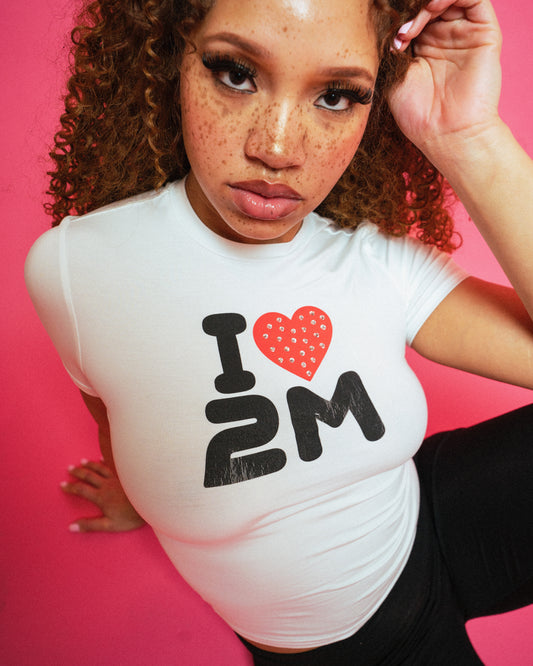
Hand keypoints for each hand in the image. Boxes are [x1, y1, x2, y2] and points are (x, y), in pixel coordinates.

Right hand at [61, 459, 145, 531]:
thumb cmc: (130, 517)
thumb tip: (71, 527)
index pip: (81, 490)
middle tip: (69, 468)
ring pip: (100, 468)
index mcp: (101, 497)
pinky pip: (113, 466)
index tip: (62, 484)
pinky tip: (103, 459)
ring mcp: (117, 478)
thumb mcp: (109, 525)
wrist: (150, 503)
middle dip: (77, 472)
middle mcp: (107, 485)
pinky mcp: (126, 475)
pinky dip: (106, 462)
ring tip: (82, 461)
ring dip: (90, 465)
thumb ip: (90, 525)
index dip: (71, 487)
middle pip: (89, 476)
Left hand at [388, 0, 502, 161]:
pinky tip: (433, 8)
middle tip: (402, 30)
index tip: (390, 36)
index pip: (412, 14)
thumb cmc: (416, 113)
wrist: (445, 132)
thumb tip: (387, 21)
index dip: (400, 17)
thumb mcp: (394, 73)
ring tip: (416, 19)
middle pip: (430, 5)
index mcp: (422, 46)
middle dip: (413, 9)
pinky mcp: (484, 31)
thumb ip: (392, 43)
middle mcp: (444, 36)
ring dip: (429, 3)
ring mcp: (464, 33)